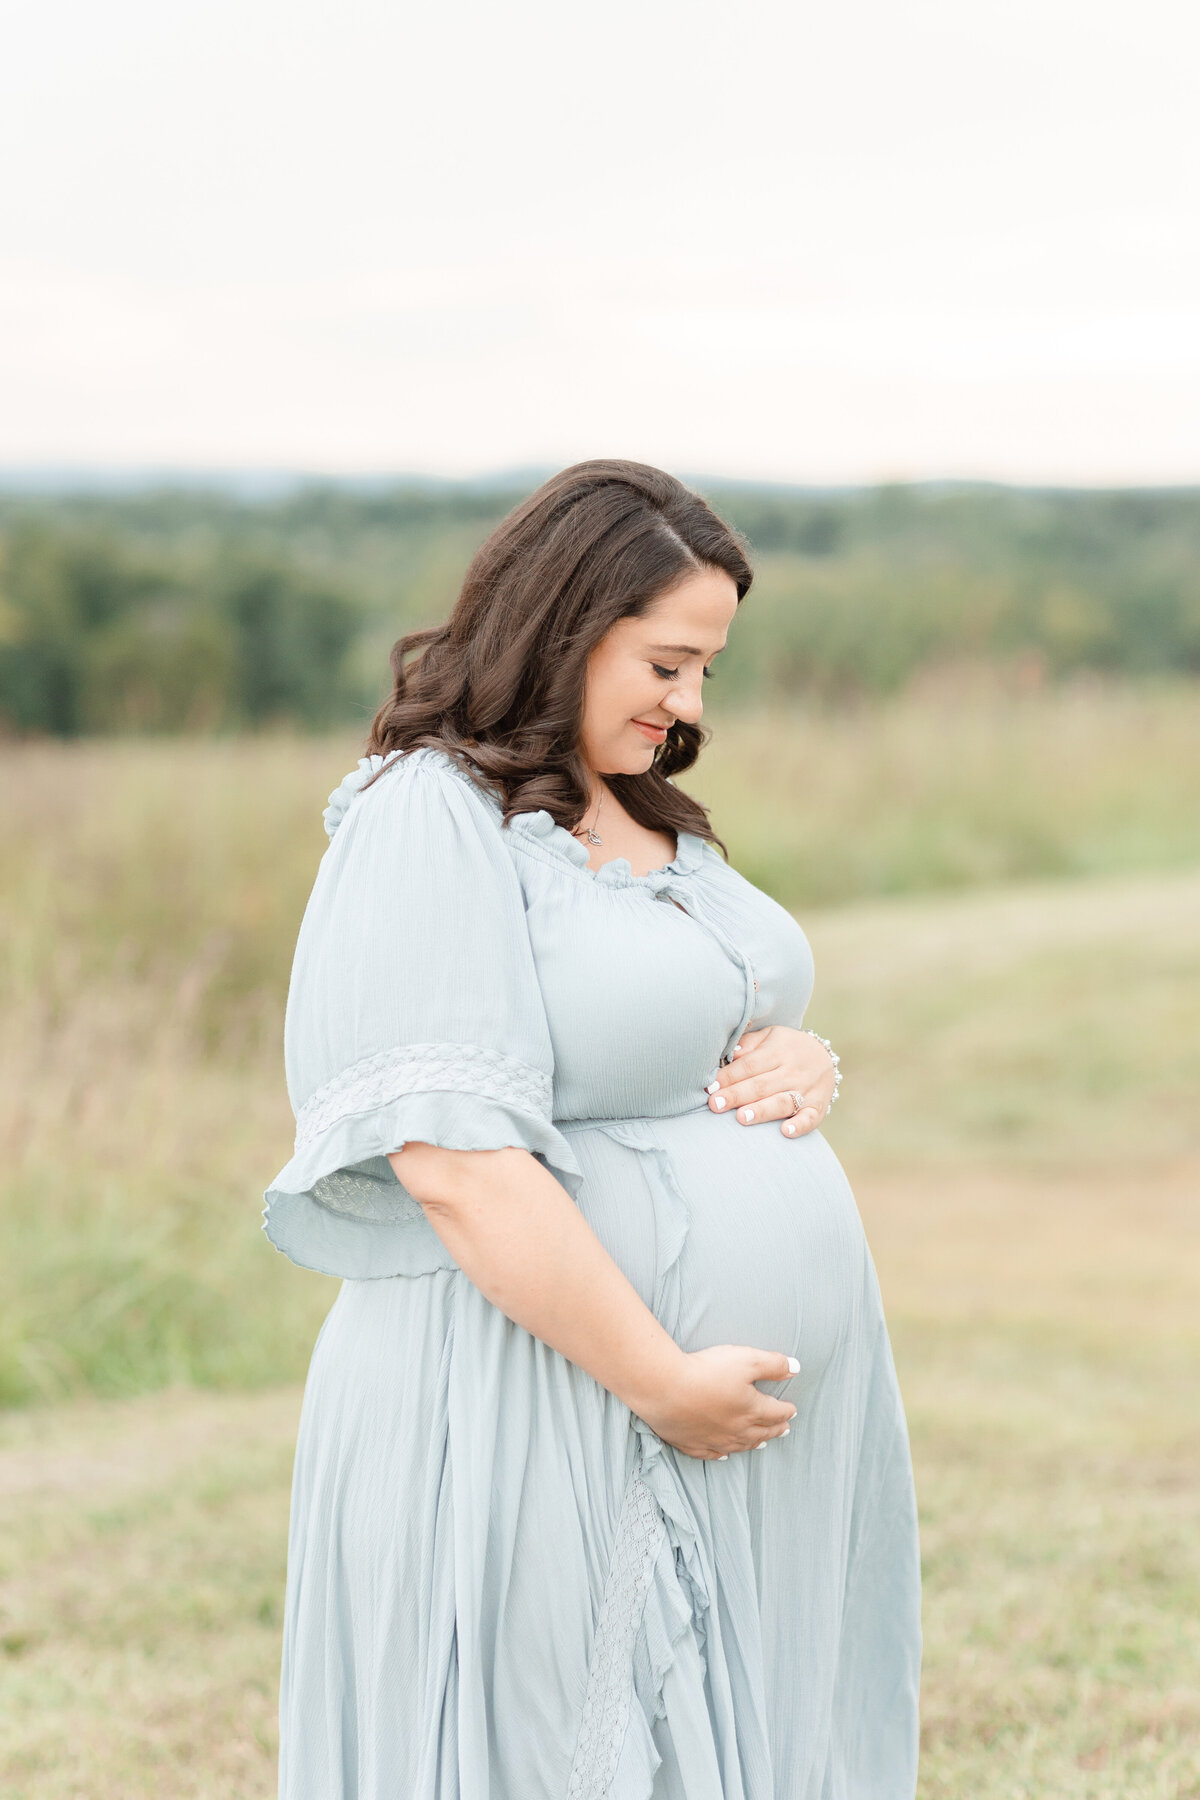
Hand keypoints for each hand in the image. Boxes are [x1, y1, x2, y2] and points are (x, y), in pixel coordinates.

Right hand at [635, 1345, 798, 1459]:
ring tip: (762, 1443)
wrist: (665, 1388)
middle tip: (784, 1429)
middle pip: (761, 1432)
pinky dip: (721, 1455)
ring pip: (740, 1445)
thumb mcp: (746, 1359)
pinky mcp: (691, 1443)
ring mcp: (713, 1439)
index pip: (775, 1412)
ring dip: (753, 1443)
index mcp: (751, 1409)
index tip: (793, 1410)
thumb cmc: (706, 1371)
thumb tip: (796, 1368)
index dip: (786, 1410)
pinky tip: (724, 1455)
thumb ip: (773, 1364)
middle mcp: (736, 1429)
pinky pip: (711, 1454)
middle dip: (775, 1430)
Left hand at [704, 1024, 836, 1137]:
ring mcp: (805, 1090)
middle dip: (737, 1095)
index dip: (729, 1076)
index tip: (711, 1087)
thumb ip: (749, 1043)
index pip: (749, 1065)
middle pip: (761, 1085)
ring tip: (742, 1117)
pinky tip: (786, 1132)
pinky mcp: (817, 1108)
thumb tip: (730, 1054)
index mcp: (777, 1052)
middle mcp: (791, 1072)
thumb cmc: (787, 1048)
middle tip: (715, 1104)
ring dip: (762, 1110)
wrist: (826, 1057)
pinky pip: (809, 1118)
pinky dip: (799, 1126)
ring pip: (782, 1102)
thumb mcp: (770, 1036)